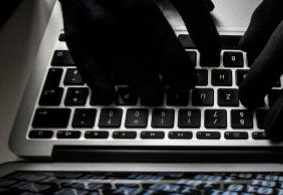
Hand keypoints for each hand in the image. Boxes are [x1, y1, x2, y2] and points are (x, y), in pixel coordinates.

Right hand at [59, 0, 219, 104]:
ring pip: (110, 32)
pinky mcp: (70, 16)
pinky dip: (92, 69)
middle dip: (167, 52)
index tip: (212, 56)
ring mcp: (91, 0)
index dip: (200, 26)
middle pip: (144, 16)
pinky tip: (107, 93)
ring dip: (133, 67)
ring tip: (152, 96)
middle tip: (185, 83)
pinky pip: (78, 44)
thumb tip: (208, 7)